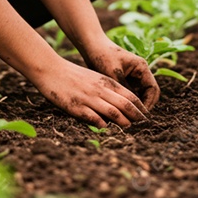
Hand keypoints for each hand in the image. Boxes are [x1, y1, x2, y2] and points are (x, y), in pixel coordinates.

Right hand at [33, 57, 151, 128]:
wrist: (52, 70)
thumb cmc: (74, 75)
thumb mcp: (95, 78)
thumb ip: (107, 89)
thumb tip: (121, 104)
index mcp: (106, 82)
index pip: (130, 95)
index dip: (140, 107)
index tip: (146, 116)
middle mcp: (100, 90)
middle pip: (125, 104)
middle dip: (136, 116)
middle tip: (144, 124)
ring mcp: (89, 98)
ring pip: (112, 112)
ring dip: (123, 121)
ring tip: (129, 127)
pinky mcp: (76, 107)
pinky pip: (93, 117)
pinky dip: (101, 123)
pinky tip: (105, 127)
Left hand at [81, 38, 160, 110]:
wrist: (91, 46)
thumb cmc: (102, 56)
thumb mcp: (113, 75)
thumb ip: (123, 90)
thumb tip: (129, 109)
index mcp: (142, 68)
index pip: (153, 89)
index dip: (149, 103)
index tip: (140, 115)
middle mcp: (140, 72)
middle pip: (148, 94)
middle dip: (143, 106)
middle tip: (135, 120)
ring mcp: (133, 76)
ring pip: (139, 95)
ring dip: (135, 106)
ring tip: (127, 117)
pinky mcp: (125, 80)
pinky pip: (130, 94)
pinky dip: (127, 102)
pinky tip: (119, 110)